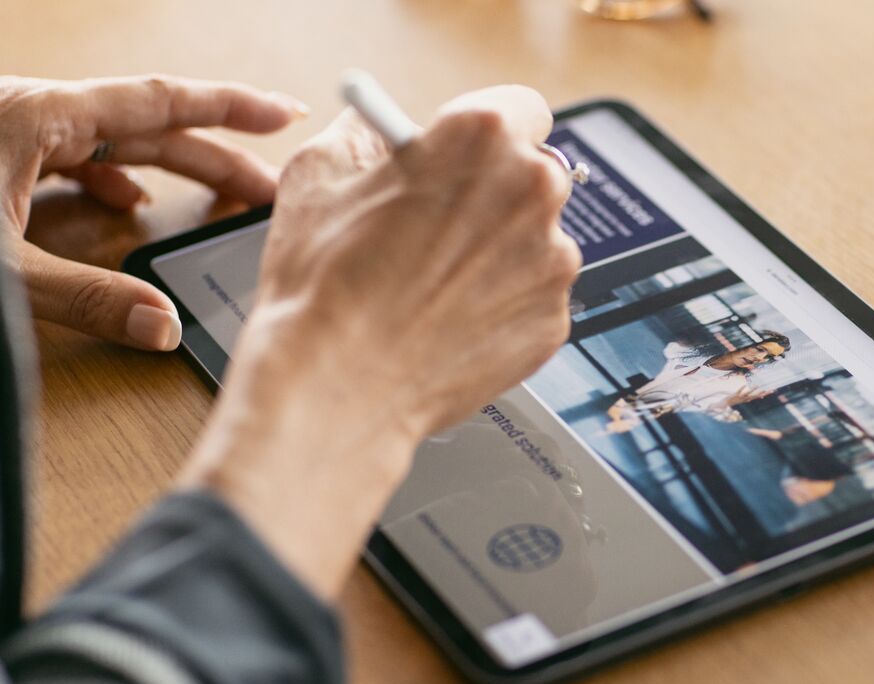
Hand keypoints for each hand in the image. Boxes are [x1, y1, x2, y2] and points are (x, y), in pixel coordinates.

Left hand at [0, 75, 307, 349]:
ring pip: (116, 143)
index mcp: (37, 116)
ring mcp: (13, 133)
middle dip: (219, 159)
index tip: (286, 114)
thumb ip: (85, 296)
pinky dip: (118, 180)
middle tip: (274, 191)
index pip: (160, 103)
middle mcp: (31, 114)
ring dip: (174, 171)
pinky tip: (132, 204)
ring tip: (220, 198)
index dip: (231, 107)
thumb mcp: (1, 268)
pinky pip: (77, 158)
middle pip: (150, 129)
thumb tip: (165, 327)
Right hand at [179, 86, 580, 598]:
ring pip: (536, 242)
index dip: (487, 132)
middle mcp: (533, 192)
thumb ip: (364, 134)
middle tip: (444, 223)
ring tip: (435, 285)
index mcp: (482, 137)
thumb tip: (374, 126)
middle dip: (495, 193)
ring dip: (499, 254)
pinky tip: (451, 321)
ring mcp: (553, 262)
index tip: (470, 152)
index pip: (520, 108)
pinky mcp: (554, 321)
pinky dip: (503, 307)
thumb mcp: (319, 174)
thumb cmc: (324, 284)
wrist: (337, 386)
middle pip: (534, 175)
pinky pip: (534, 299)